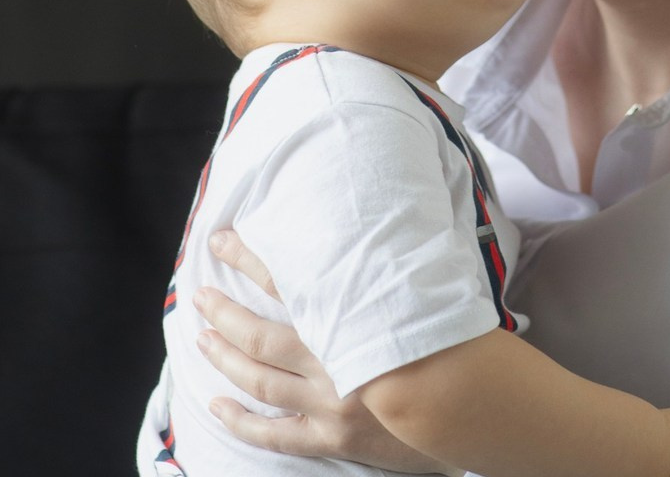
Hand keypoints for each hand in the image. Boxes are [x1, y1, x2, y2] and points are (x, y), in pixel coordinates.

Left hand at [197, 229, 451, 472]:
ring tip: (202, 340)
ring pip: (260, 380)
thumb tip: (369, 232)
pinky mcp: (333, 437)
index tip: (222, 241)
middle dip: (225, 313)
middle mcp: (333, 359)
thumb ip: (387, 268)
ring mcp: (330, 402)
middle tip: (199, 296)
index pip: (287, 280)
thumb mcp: (420, 291)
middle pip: (262, 334)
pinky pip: (275, 434)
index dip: (249, 260)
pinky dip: (242, 422)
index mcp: (352, 316)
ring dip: (226, 359)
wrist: (470, 405)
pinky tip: (218, 407)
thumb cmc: (452, 339)